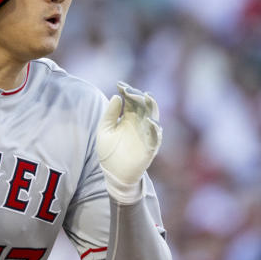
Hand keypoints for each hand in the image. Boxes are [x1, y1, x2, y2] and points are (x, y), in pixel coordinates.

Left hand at [96, 82, 161, 201]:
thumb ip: (109, 114)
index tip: (120, 85)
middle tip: (129, 91)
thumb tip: (117, 97)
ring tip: (147, 97)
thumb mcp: (104, 130)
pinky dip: (155, 129)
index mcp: (128, 117)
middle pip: (143, 104)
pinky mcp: (150, 147)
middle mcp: (139, 123)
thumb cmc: (108, 152)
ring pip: (153, 116)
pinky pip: (156, 137)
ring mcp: (146, 134)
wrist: (113, 174)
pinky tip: (151, 122)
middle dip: (137, 96)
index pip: (131, 100)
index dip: (127, 91)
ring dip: (151, 106)